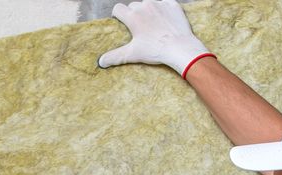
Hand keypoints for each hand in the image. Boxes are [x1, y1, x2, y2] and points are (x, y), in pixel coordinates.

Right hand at [98, 0, 212, 76]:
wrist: (180, 48)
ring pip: (148, 3)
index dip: (118, 15)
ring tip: (154, 25)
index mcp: (133, 16)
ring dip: (149, 11)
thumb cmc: (156, 51)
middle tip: (141, 29)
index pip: (118, 8)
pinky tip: (166, 22)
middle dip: (135, 15)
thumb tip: (100, 62)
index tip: (123, 22)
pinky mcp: (172, 4)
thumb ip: (115, 56)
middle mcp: (144, 6)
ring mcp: (159, 3)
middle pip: (133, 6)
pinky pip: (164, 3)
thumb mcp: (133, 54)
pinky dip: (164, 10)